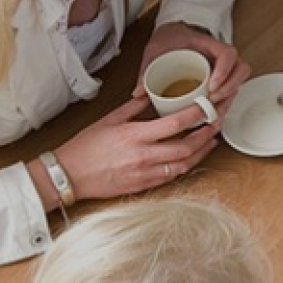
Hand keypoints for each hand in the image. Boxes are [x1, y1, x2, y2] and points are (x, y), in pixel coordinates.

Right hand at [54, 96, 219, 200]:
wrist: (67, 176)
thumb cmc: (84, 148)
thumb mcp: (108, 120)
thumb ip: (133, 107)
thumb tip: (149, 95)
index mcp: (134, 136)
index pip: (175, 124)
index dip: (196, 116)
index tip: (207, 108)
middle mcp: (143, 156)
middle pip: (186, 147)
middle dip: (206, 136)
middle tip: (215, 125)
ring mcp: (145, 174)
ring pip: (183, 165)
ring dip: (201, 153)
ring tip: (210, 142)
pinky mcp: (143, 186)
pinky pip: (172, 177)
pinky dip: (186, 166)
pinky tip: (192, 158)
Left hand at [134, 22, 250, 116]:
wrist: (174, 34)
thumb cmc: (170, 38)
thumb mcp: (156, 50)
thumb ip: (147, 70)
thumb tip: (138, 92)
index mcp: (209, 44)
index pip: (228, 55)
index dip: (224, 71)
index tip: (211, 85)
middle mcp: (222, 56)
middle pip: (241, 71)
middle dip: (228, 90)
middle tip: (212, 102)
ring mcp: (225, 68)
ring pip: (239, 83)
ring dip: (228, 100)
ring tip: (213, 113)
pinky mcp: (222, 79)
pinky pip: (231, 91)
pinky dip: (224, 104)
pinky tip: (214, 116)